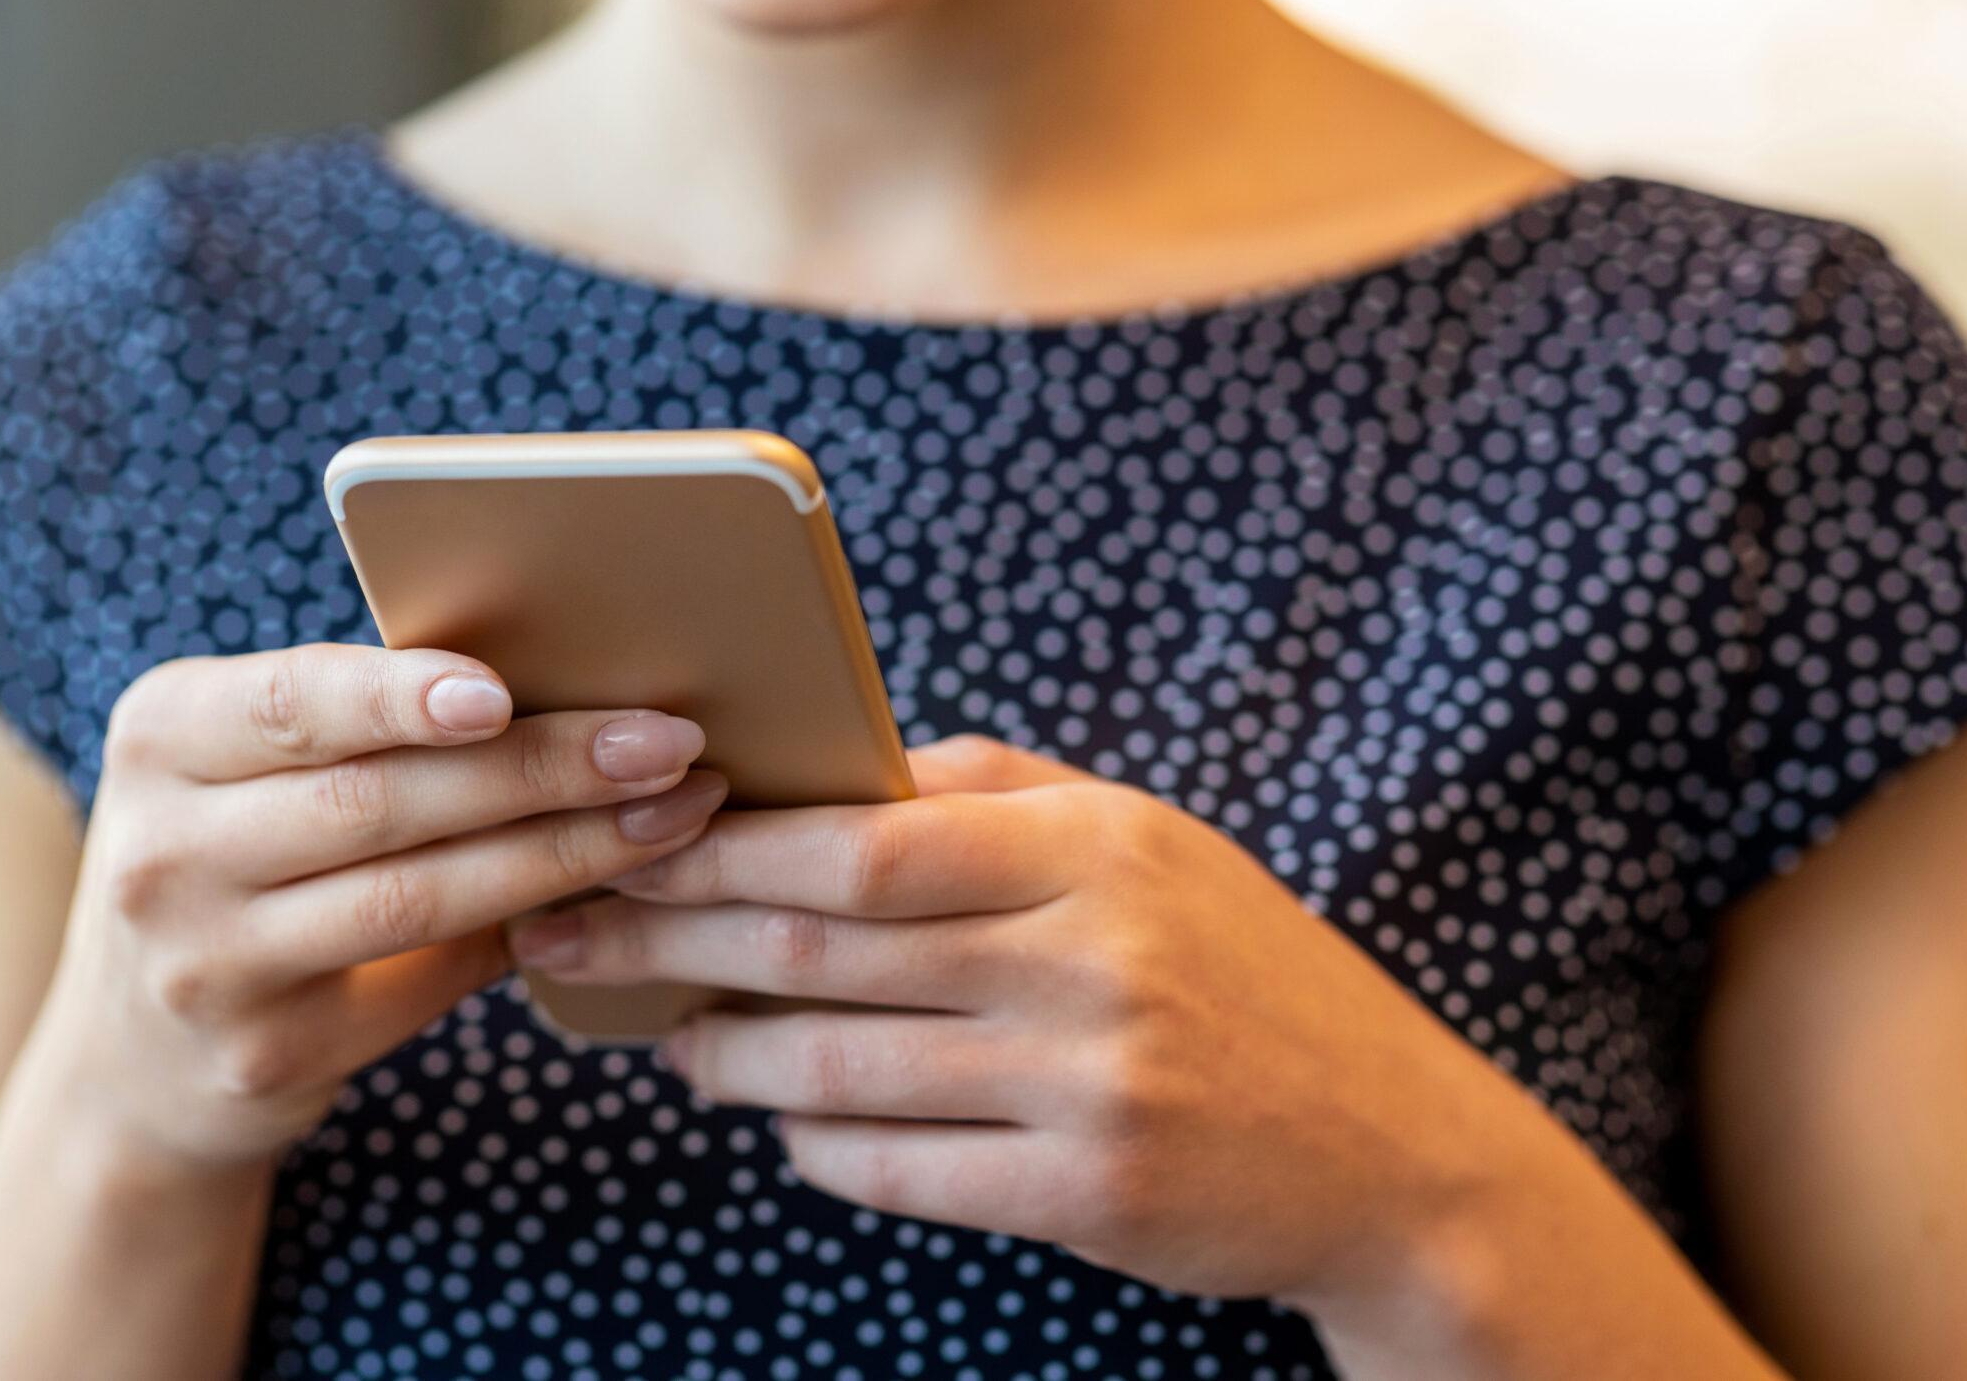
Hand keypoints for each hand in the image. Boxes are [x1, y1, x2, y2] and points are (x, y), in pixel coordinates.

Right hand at [25, 642, 730, 1177]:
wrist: (139, 1055)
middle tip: (665, 743)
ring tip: (673, 814)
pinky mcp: (266, 1056)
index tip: (504, 691)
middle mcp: (161, 851)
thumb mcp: (243, 771)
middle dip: (541, 767)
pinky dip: (529, 930)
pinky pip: (428, 980)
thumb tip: (567, 675)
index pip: (294, 703)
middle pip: (379, 801)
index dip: (401, 697)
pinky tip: (614, 897)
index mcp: (160, 735)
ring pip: (417, 897)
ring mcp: (205, 966)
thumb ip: (356, 725)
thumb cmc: (239, 855)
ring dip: (566, 852)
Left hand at [507, 732, 1560, 1314]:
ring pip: (839, 1067)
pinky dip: (815, 1141)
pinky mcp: (1087, 1194)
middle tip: (571, 932)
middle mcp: (1091, 955)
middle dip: (670, 937)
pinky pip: (894, 1169)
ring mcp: (1090, 1081)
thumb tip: (827, 772)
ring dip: (726, 1054)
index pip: (864, 834)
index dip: (723, 841)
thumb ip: (995, 794)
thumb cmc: (1239, 971)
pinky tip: (781, 1118)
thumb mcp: (1145, 846)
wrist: (1396, 1152)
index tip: (624, 835)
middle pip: (823, 942)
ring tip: (668, 1038)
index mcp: (1094, 846)